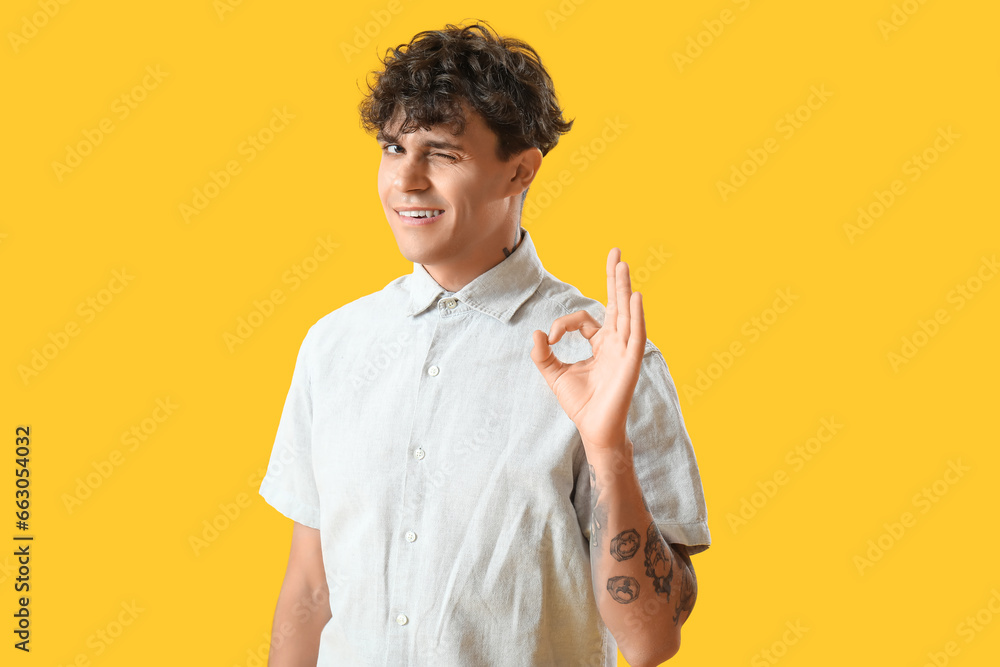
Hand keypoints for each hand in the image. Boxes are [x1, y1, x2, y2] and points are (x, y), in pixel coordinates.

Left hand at [530, 248, 645, 451]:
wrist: (593, 429)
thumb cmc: (580, 403)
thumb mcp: (554, 374)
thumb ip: (543, 354)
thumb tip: (536, 333)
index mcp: (600, 343)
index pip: (584, 319)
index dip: (564, 323)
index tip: (551, 338)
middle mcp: (615, 342)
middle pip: (616, 304)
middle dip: (614, 278)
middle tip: (615, 252)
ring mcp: (625, 351)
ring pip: (627, 313)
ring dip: (624, 289)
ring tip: (623, 264)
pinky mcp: (631, 362)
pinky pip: (636, 335)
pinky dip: (636, 315)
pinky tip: (635, 296)